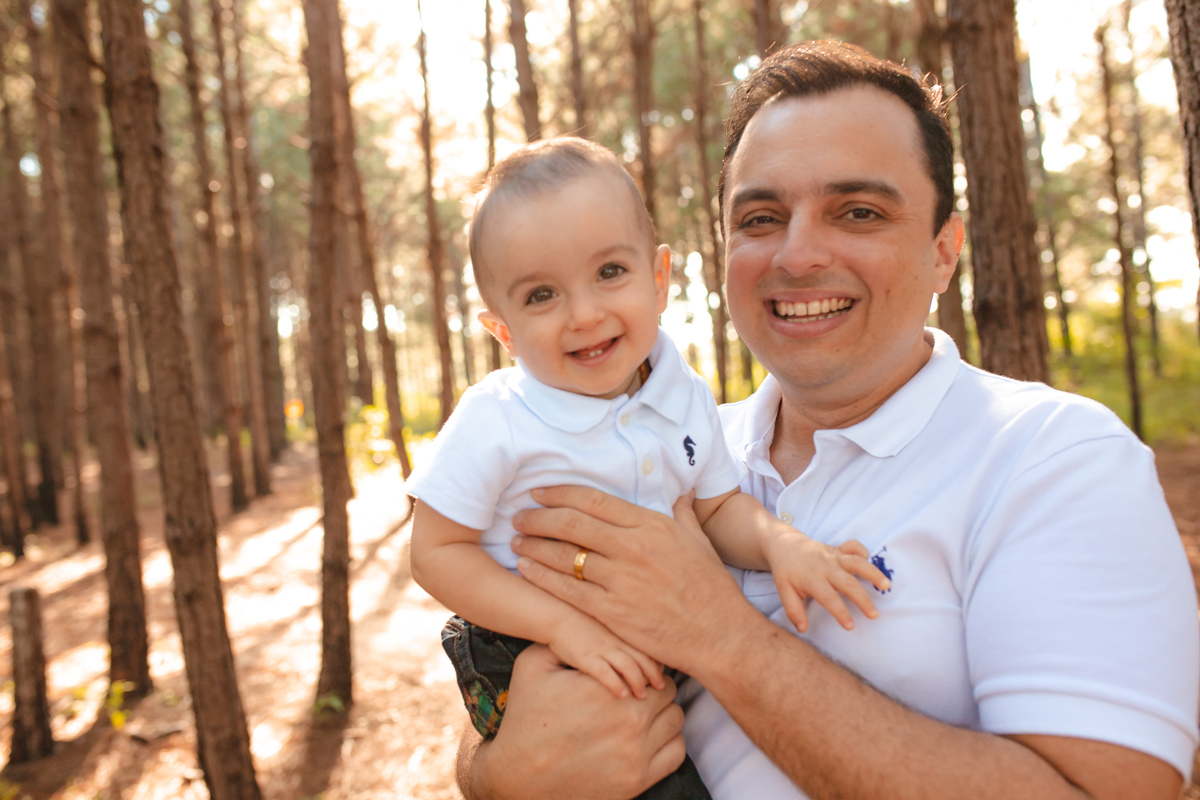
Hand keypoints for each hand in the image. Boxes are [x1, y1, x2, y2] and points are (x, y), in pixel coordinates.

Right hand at [470, 644, 685, 799]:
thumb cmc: (525, 715)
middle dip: (657, 691)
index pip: (654, 669)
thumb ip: (562, 643)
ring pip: (675, 723)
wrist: (518, 773)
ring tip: (646, 714)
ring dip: (664, 716)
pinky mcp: (637, 780)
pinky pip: (674, 754)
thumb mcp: (533, 665)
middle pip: (669, 694)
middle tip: (643, 693)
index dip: (647, 669)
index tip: (638, 675)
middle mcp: (628, 721)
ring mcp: (635, 754)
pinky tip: (650, 738)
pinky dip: (667, 742)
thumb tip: (586, 625)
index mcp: (607, 690)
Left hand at [511, 485, 759, 675]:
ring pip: (563, 556)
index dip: (560, 494)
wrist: (719, 636)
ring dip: (534, 546)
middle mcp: (632, 547)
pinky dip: (542, 577)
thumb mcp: (699, 542)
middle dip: (538, 518)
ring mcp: (620, 580)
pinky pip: (567, 590)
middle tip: (520, 516)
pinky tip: (527, 570)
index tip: (540, 493)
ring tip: (516, 542)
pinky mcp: (611, 612)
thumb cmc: (711, 589)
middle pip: (571, 523)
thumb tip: (680, 493)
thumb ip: (682, 514)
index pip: (593, 500)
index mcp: (651, 525)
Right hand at [549, 610, 663, 698]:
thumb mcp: (606, 626)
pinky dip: (616, 684)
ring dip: (639, 682)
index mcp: (622, 632)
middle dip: (655, 675)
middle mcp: (617, 640)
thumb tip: (630, 654)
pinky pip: (606, 672)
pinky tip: (622, 695)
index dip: (658, 663)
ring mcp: (603, 648)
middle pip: (644, 658)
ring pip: (629, 666)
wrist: (557, 614)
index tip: (662, 675)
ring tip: (643, 696)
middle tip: (662, 688)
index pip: (649, 648)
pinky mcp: (587, 657)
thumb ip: (620, 638)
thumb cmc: (580, 622)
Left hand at [765, 532, 889, 632]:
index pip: (829, 598)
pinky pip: (853, 546)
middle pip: (848, 583)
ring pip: (856, 563)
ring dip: (873, 573)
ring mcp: (833, 556)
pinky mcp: (838, 549)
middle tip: (874, 615)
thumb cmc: (786, 571)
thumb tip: (802, 629)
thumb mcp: (784, 591)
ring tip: (887, 585)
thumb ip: (793, 610)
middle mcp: (825, 566)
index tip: (851, 626)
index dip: (840, 613)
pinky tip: (870, 563)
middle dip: (863, 599)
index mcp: (812, 579)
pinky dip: (863, 552)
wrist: (784, 545)